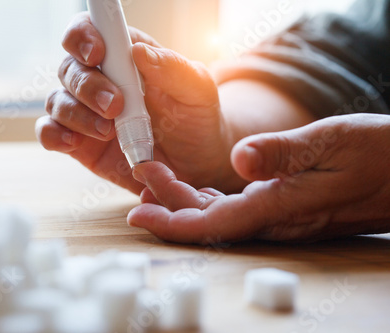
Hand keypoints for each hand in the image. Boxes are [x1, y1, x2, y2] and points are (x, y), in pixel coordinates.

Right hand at [36, 12, 235, 193]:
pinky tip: (74, 143)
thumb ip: (173, 68)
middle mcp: (100, 80)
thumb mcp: (197, 91)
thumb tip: (138, 51)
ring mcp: (86, 112)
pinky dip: (54, 136)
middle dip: (89, 86)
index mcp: (125, 57)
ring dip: (77, 114)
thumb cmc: (195, 120)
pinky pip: (50, 133)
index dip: (84, 36)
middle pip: (70, 68)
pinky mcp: (80, 142)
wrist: (196, 164)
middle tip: (116, 106)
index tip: (97, 54)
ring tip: (108, 131)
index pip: (90, 31)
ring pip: (57, 101)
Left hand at [128, 114, 389, 243]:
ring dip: (184, 197)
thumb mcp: (328, 143)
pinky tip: (194, 186)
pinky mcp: (283, 206)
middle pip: (206, 220)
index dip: (170, 223)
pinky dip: (207, 198)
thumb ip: (282, 154)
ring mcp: (278, 215)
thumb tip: (239, 159)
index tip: (138, 216)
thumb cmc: (374, 157)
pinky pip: (235, 208)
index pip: (211, 225)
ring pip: (218, 214)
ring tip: (158, 174)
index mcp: (277, 207)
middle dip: (168, 202)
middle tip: (143, 174)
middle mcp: (272, 219)